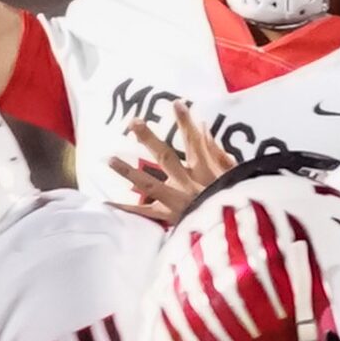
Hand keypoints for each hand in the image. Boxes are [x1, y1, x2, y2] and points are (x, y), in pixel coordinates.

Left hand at [108, 101, 238, 224]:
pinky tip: (105, 203)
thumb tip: (205, 126)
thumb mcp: (234, 178)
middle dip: (149, 138)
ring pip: (148, 184)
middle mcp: (187, 184)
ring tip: (110, 158)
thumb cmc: (234, 203)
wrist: (229, 237)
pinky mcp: (167, 217)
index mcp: (205, 173)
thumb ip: (221, 154)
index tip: (176, 103)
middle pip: (165, 156)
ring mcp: (175, 201)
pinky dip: (125, 208)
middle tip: (133, 122)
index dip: (186, 123)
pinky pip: (144, 212)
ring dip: (128, 171)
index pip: (194, 142)